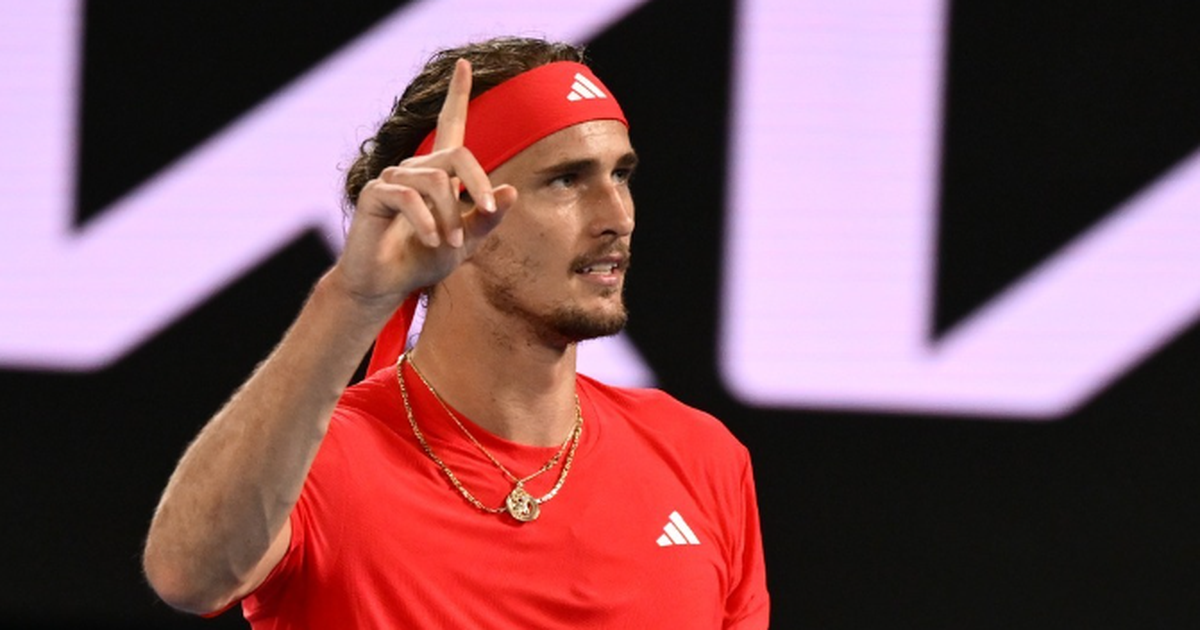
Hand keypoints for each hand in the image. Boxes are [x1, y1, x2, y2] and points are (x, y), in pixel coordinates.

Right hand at [333, 59, 515, 309]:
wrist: (386, 284)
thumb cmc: (423, 260)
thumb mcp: (466, 242)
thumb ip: (487, 218)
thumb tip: (511, 192)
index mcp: (438, 174)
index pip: (449, 125)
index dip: (457, 95)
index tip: (465, 64)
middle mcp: (415, 169)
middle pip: (458, 155)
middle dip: (478, 186)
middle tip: (485, 214)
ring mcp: (393, 178)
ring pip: (437, 182)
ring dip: (451, 216)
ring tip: (450, 244)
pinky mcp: (375, 194)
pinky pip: (410, 197)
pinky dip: (427, 222)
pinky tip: (433, 241)